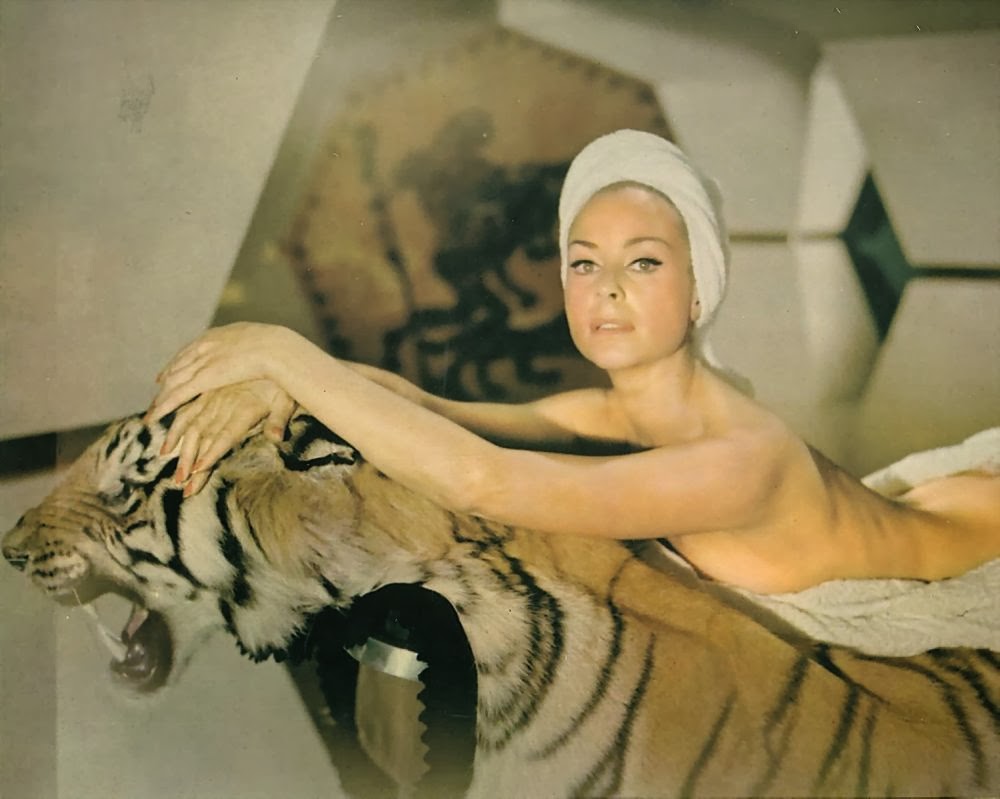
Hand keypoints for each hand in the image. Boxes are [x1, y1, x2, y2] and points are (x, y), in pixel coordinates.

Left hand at [148, 323, 300, 421]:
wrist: (278, 346)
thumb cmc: (280, 348)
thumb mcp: (264, 343)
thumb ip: (257, 351)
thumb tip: (266, 350)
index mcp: (218, 336)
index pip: (192, 349)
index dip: (181, 360)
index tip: (173, 369)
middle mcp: (204, 347)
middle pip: (179, 364)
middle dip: (167, 377)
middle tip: (158, 387)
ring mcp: (202, 362)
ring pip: (173, 382)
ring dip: (161, 398)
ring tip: (151, 412)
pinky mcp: (203, 378)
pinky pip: (177, 395)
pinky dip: (163, 407)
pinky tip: (153, 417)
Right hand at [160, 379, 294, 495]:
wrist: (270, 350)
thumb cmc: (281, 383)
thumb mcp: (286, 402)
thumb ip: (278, 421)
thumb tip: (277, 438)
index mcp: (244, 410)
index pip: (225, 436)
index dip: (211, 454)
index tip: (197, 471)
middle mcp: (224, 404)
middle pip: (202, 435)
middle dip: (188, 459)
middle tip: (179, 482)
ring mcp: (213, 396)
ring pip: (188, 418)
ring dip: (174, 438)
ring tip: (163, 456)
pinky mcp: (207, 388)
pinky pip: (186, 402)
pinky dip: (172, 413)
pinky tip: (159, 419)